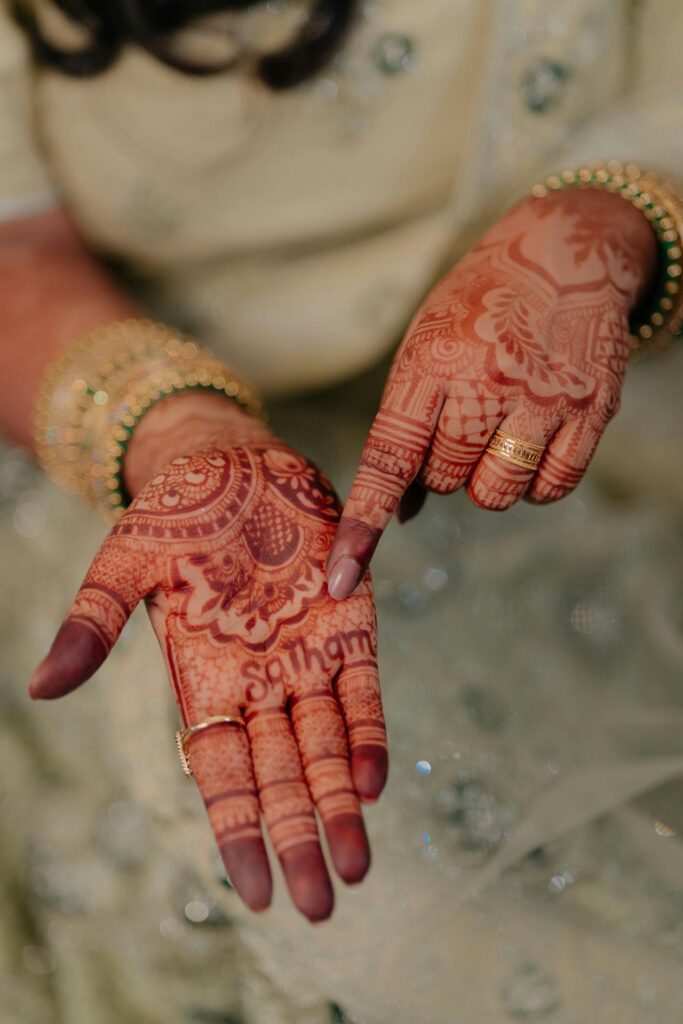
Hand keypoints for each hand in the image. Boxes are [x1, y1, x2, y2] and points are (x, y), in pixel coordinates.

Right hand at [29, 397, 387, 921]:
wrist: (231, 459)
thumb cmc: (172, 512)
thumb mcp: (123, 566)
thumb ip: (92, 625)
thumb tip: (40, 687)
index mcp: (204, 679)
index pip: (223, 774)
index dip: (239, 834)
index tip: (258, 894)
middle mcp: (261, 681)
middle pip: (283, 776)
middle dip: (299, 838)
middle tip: (321, 903)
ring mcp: (308, 655)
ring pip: (329, 745)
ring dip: (343, 801)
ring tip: (357, 865)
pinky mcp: (349, 622)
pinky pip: (364, 689)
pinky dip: (370, 733)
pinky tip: (376, 781)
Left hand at [326, 188, 656, 598]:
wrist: (567, 248)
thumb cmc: (478, 306)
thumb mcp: (425, 344)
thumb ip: (406, 425)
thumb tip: (401, 511)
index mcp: (430, 359)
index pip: (388, 459)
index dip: (363, 525)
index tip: (340, 580)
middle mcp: (487, 379)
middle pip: (443, 482)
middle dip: (443, 467)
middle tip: (463, 419)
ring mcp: (543, 396)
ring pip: (495, 494)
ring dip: (486, 479)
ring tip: (498, 428)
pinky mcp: (592, 408)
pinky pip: (551, 488)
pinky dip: (535, 481)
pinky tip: (532, 441)